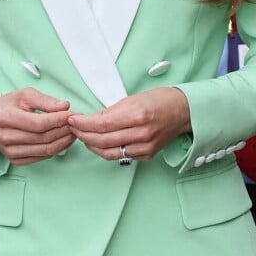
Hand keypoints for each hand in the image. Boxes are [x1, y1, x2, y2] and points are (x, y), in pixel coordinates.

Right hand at [0, 88, 73, 164]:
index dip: (58, 120)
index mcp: (6, 118)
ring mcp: (10, 151)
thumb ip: (45, 100)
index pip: (39, 123)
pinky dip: (56, 149)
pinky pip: (41, 157)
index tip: (72, 114)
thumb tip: (65, 107)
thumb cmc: (7, 106)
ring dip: (63, 141)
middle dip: (64, 130)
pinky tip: (63, 140)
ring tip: (73, 131)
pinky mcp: (15, 160)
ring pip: (45, 150)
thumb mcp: (24, 95)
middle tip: (76, 123)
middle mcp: (6, 137)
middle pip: (44, 138)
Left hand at [68, 87, 190, 161]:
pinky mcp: (147, 155)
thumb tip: (91, 120)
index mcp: (137, 115)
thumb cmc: (159, 100)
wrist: (183, 111)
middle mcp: (141, 134)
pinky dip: (107, 150)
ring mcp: (145, 147)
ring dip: (92, 145)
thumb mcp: (132, 99)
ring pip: (109, 153)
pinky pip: (121, 156)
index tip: (72, 120)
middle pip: (102, 140)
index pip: (101, 124)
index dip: (83, 124)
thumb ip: (111, 111)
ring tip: (83, 136)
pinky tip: (100, 143)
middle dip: (83, 134)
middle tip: (73, 128)